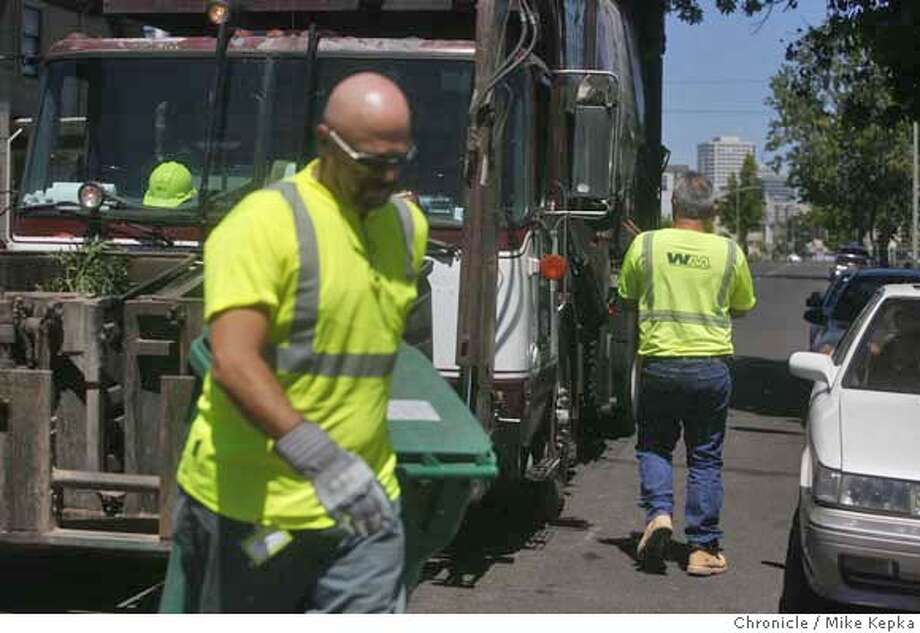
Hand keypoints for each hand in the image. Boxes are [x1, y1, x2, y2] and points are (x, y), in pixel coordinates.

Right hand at [274, 422, 394, 536]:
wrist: (322, 458)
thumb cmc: (341, 458)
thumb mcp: (360, 466)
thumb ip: (367, 479)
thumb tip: (374, 487)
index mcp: (367, 483)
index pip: (380, 501)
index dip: (385, 512)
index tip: (390, 521)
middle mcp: (359, 493)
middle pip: (370, 512)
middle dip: (376, 523)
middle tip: (379, 532)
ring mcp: (346, 500)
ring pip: (358, 518)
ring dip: (363, 527)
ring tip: (367, 535)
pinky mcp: (333, 504)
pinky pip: (342, 518)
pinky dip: (347, 526)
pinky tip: (350, 532)